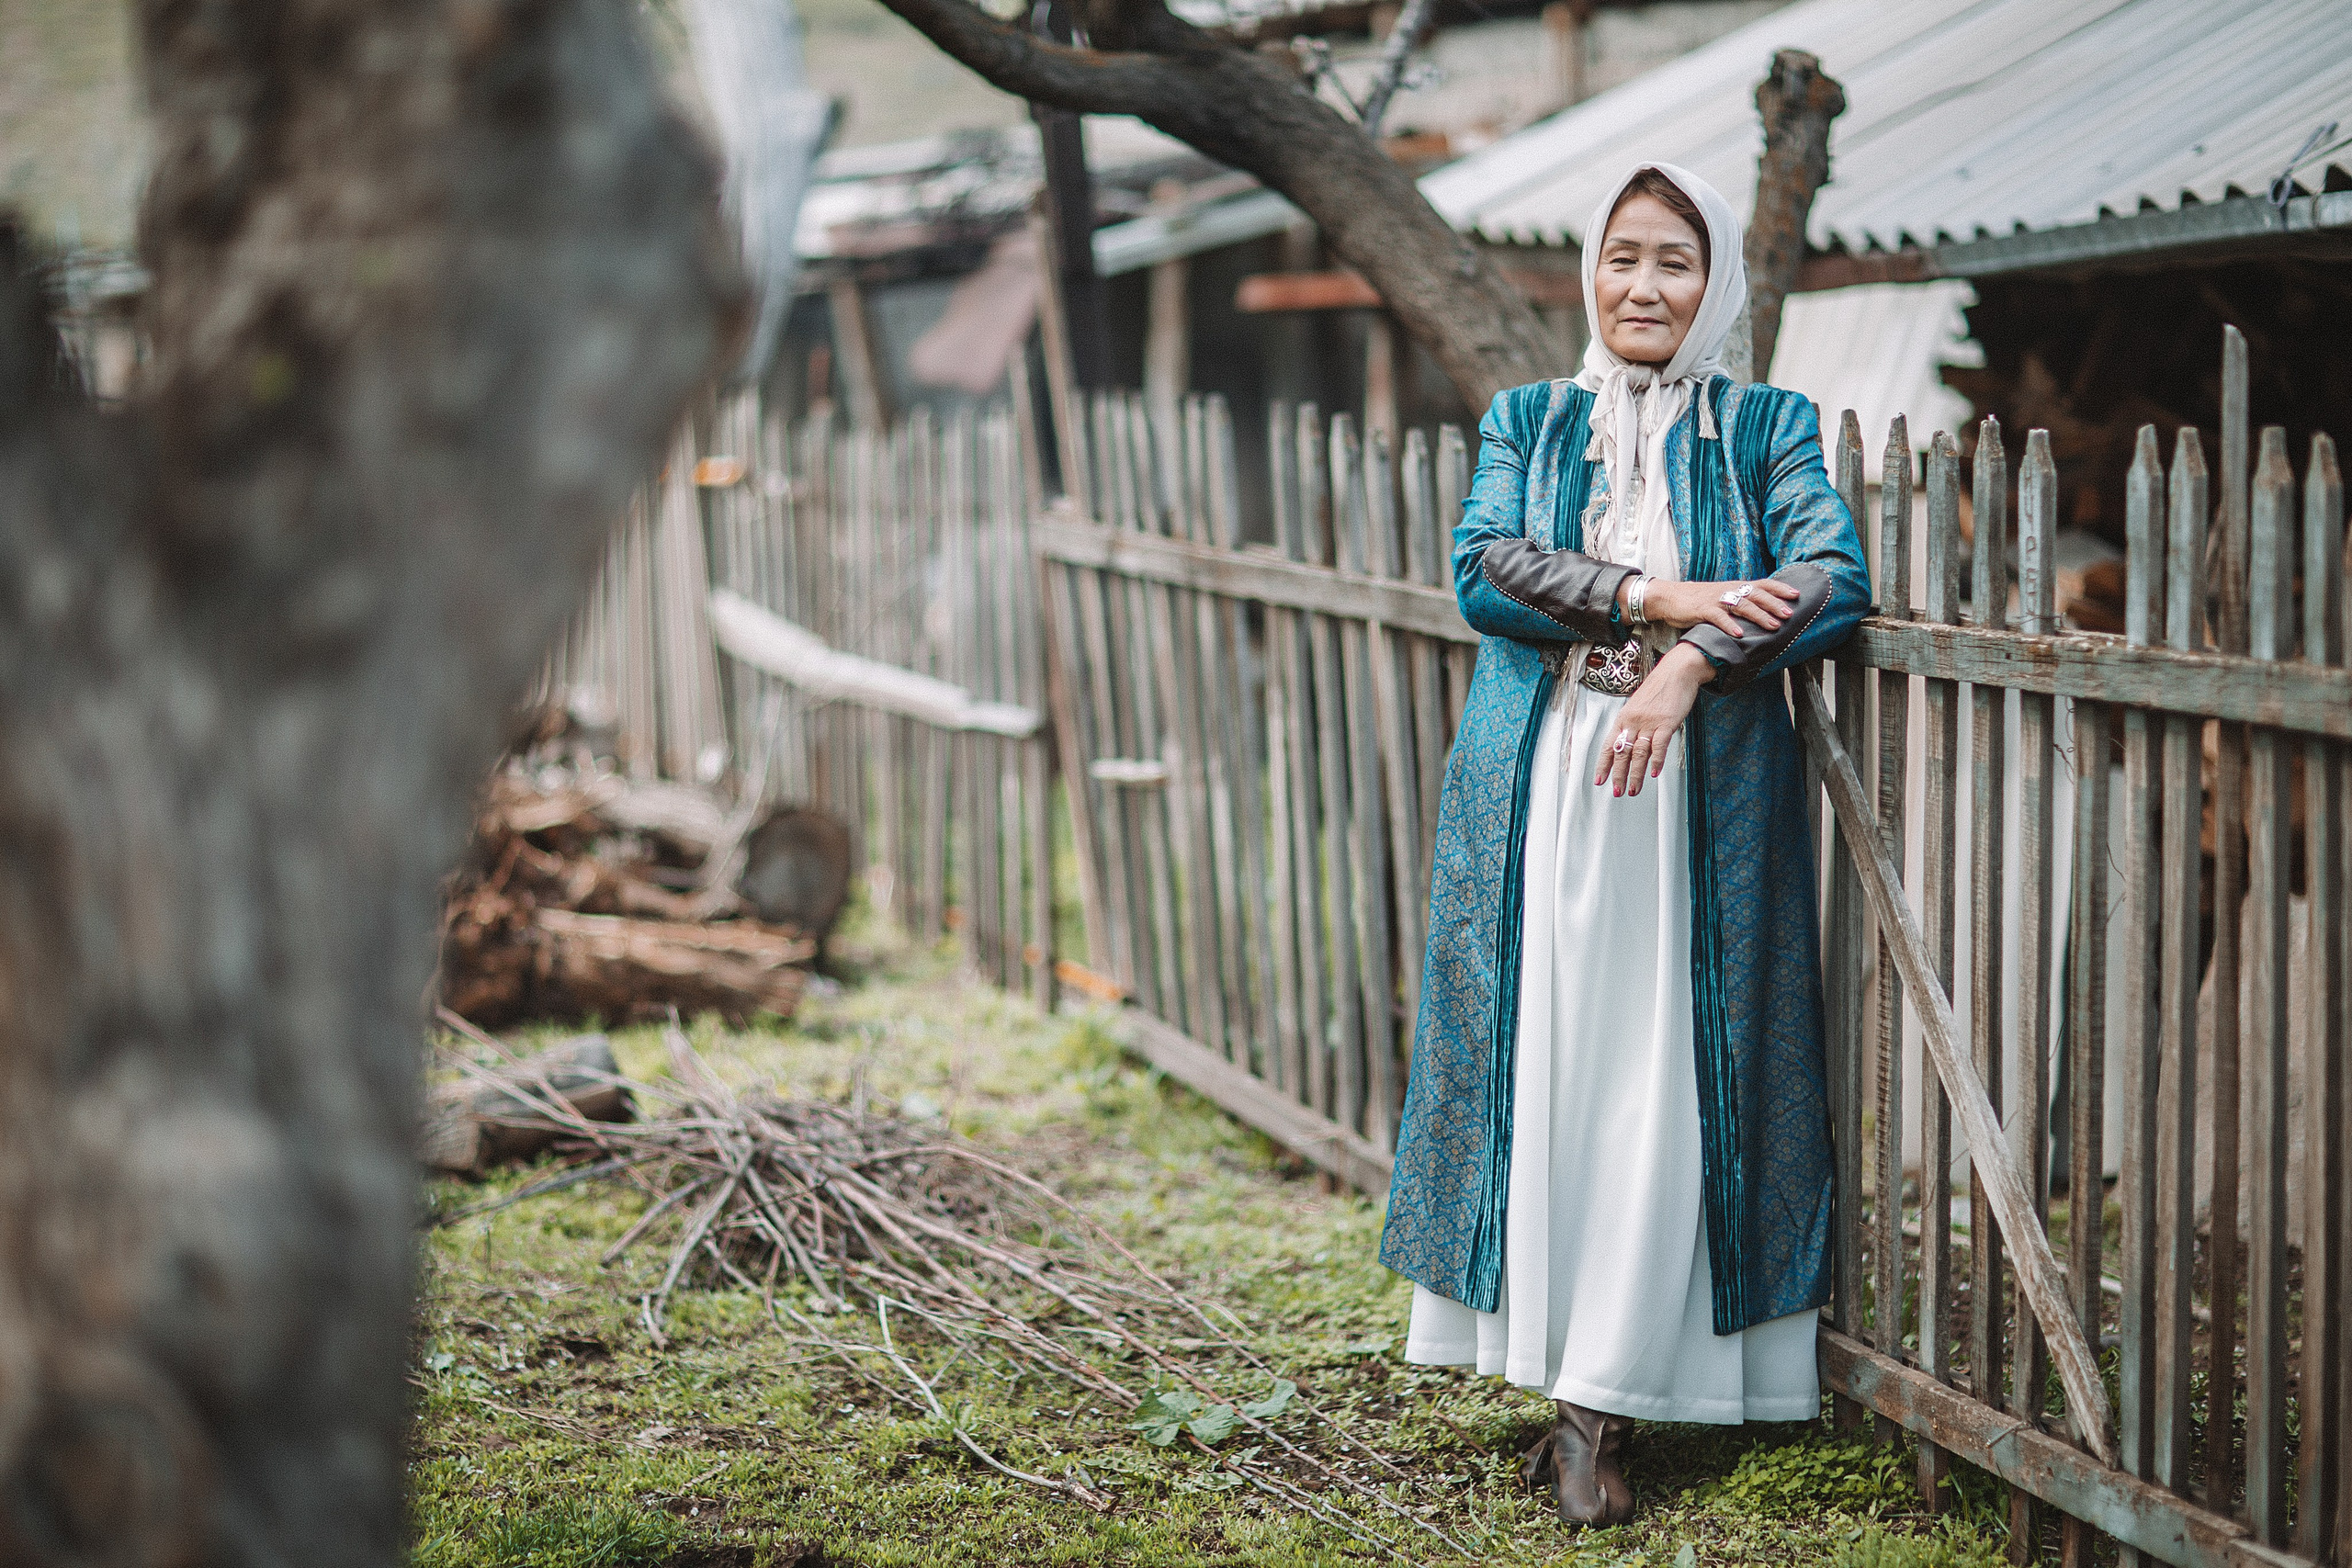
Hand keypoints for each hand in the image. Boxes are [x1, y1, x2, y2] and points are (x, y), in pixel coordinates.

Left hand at [1594, 644, 1711, 797]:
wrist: (1677, 670)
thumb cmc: (1659, 688)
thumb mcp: (1640, 706)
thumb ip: (1635, 726)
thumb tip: (1633, 746)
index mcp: (1624, 718)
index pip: (1609, 745)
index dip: (1603, 764)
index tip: (1599, 780)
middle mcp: (1633, 721)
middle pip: (1622, 752)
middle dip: (1618, 775)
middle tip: (1617, 791)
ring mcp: (1649, 722)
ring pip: (1638, 753)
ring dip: (1635, 774)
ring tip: (1634, 789)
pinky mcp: (1666, 722)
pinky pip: (1659, 745)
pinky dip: (1656, 760)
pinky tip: (1654, 773)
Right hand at [1622, 576, 1796, 640]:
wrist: (1670, 597)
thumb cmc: (1698, 600)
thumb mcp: (1722, 597)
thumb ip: (1739, 603)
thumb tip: (1761, 614)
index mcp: (1735, 587)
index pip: (1762, 584)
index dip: (1779, 589)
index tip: (1797, 594)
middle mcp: (1729, 590)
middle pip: (1756, 595)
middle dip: (1775, 604)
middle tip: (1790, 614)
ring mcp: (1716, 599)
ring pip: (1742, 605)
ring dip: (1759, 616)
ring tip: (1773, 626)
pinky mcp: (1702, 610)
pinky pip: (1718, 617)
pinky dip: (1729, 625)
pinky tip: (1739, 634)